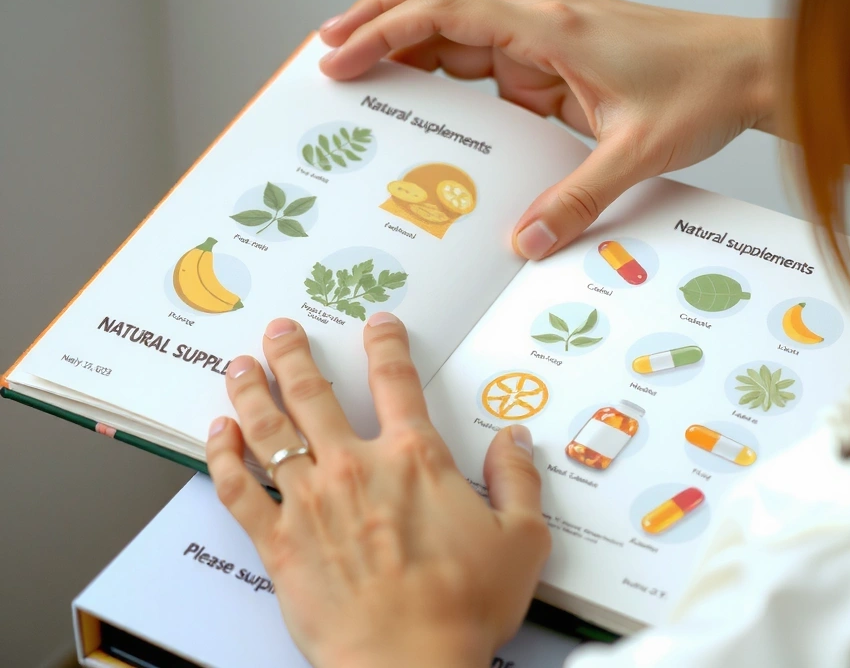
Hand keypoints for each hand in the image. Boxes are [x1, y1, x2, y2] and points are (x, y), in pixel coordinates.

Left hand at [206, 314, 549, 667]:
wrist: (409, 663)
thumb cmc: (461, 608)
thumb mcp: (521, 540)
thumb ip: (518, 480)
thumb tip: (515, 439)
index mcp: (414, 459)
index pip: (396, 381)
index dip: (386, 345)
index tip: (377, 326)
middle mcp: (355, 468)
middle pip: (312, 392)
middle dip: (293, 353)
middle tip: (281, 331)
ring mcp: (310, 501)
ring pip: (268, 429)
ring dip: (251, 390)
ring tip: (240, 366)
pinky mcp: (279, 540)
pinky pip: (238, 488)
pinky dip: (223, 455)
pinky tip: (218, 435)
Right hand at [318, 0, 781, 259]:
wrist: (751, 68)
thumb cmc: (704, 90)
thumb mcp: (638, 153)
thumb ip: (577, 198)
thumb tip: (523, 240)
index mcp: (552, 26)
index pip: (445, 11)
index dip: (384, 29)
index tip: (339, 57)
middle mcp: (543, 16)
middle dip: (377, 16)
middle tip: (327, 49)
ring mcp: (549, 30)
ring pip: (459, 17)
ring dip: (408, 39)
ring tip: (362, 71)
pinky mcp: (559, 52)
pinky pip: (490, 53)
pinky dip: (451, 68)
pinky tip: (433, 98)